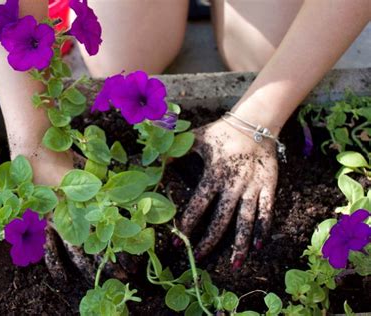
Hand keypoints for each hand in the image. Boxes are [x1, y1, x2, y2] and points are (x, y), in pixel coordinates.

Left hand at [175, 119, 278, 267]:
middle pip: (221, 219)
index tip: (175, 239)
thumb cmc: (223, 131)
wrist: (256, 122)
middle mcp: (234, 185)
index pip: (198, 204)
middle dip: (208, 241)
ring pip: (246, 220)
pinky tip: (257, 246)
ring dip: (240, 243)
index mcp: (214, 174)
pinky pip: (267, 211)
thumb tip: (154, 160)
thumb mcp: (197, 138)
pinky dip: (263, 229)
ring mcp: (253, 187)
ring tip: (234, 265)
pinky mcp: (269, 186)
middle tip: (196, 257)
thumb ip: (176, 149)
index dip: (187, 223)